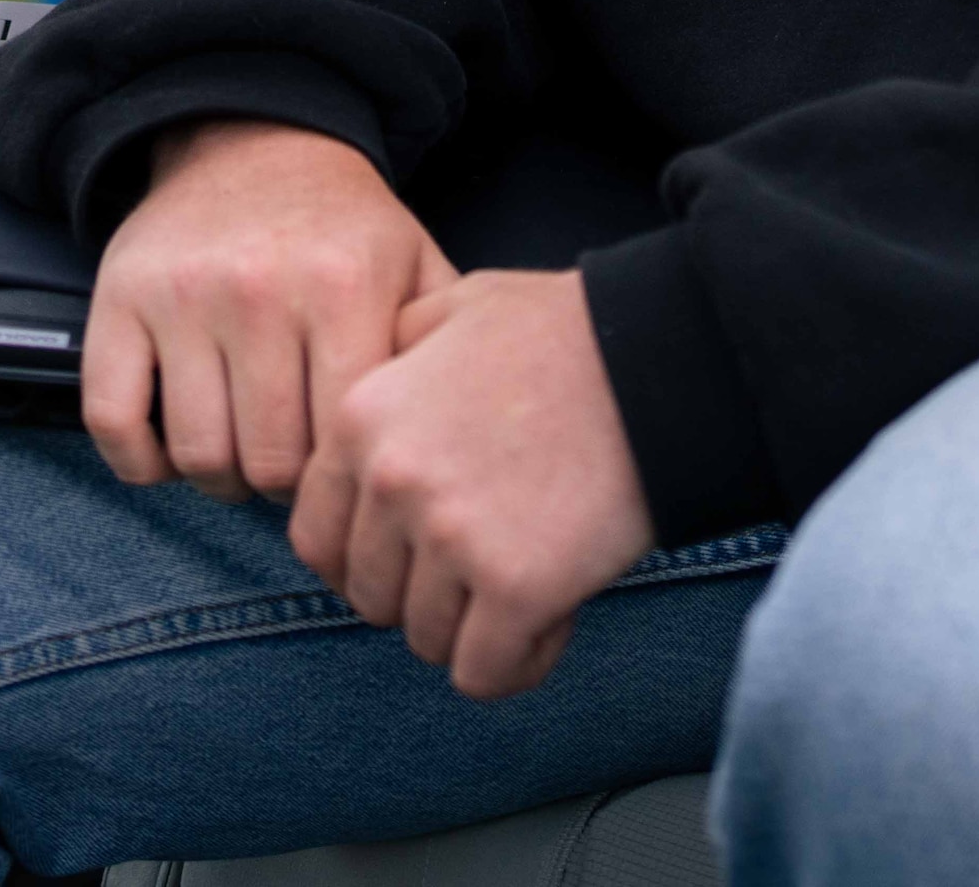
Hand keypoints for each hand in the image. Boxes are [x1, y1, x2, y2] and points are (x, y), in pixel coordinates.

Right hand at [85, 120, 455, 503]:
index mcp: (344, 288)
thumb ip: (440, 345)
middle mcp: (259, 290)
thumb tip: (455, 434)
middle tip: (290, 463)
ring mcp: (182, 296)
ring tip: (241, 451)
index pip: (343, 440)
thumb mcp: (414, 263)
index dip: (345, 472)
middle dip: (283, 485)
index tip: (344, 464)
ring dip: (219, 476)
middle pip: (269, 463)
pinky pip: (112, 422)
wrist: (254, 139)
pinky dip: (140, 461)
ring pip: (197, 454)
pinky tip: (171, 448)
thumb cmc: (342, 226)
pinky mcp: (119, 299)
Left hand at [294, 268, 654, 700]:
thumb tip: (379, 377)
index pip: (315, 539)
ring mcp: (452, 538)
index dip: (365, 560)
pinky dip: (518, 661)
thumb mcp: (459, 306)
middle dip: (422, 595)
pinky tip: (555, 617)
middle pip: (371, 598)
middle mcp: (392, 482)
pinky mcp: (517, 587)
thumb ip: (400, 346)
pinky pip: (485, 673)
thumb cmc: (568, 332)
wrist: (663, 360)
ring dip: (474, 628)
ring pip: (426, 640)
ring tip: (529, 583)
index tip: (414, 561)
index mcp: (364, 420)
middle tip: (483, 570)